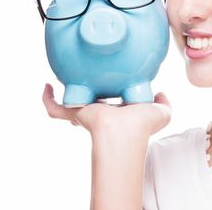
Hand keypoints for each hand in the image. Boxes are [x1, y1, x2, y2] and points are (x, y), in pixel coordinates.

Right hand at [42, 83, 171, 138]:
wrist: (125, 132)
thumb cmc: (143, 126)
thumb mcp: (161, 112)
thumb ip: (164, 102)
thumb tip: (161, 93)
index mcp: (116, 112)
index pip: (108, 102)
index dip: (107, 93)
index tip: (107, 82)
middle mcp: (99, 112)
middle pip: (87, 102)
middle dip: (84, 94)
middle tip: (82, 79)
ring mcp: (85, 113)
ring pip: (68, 105)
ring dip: (62, 94)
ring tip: (59, 79)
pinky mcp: (74, 113)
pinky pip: (54, 107)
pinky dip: (47, 99)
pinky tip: (46, 86)